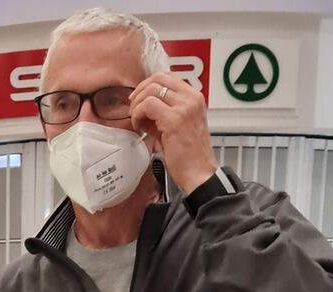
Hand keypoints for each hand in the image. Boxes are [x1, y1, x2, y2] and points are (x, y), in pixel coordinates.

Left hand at [128, 72, 217, 194]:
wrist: (199, 173)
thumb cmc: (189, 155)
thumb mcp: (177, 126)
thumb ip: (164, 112)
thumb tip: (144, 106)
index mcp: (194, 98)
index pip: (166, 77)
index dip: (147, 86)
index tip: (139, 101)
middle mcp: (191, 99)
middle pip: (157, 78)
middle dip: (139, 93)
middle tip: (133, 110)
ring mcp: (184, 107)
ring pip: (151, 90)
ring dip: (138, 105)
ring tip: (138, 122)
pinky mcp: (174, 119)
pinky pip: (148, 105)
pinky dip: (138, 114)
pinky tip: (140, 128)